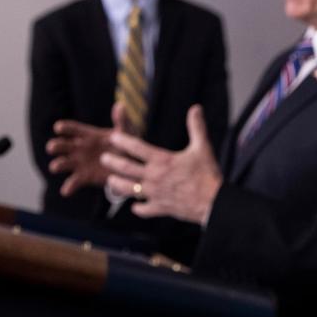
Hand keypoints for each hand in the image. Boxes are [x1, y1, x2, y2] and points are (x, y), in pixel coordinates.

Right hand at [47, 102, 129, 195]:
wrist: (132, 164)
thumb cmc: (126, 144)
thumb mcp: (126, 131)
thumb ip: (122, 120)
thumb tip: (120, 105)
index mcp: (89, 135)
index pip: (73, 129)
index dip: (65, 128)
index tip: (59, 127)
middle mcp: (80, 148)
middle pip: (62, 145)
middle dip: (56, 145)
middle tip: (52, 147)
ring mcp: (80, 163)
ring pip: (63, 163)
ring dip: (58, 164)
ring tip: (55, 166)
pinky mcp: (84, 177)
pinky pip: (74, 182)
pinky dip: (69, 187)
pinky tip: (66, 191)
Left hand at [101, 104, 222, 225]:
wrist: (212, 201)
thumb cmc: (207, 173)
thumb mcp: (202, 147)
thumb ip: (196, 127)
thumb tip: (195, 108)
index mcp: (162, 161)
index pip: (137, 148)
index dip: (124, 141)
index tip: (114, 137)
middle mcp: (154, 177)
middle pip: (126, 169)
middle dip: (112, 162)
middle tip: (103, 158)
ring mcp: (154, 194)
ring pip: (128, 189)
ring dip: (117, 185)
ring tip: (110, 181)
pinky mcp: (159, 208)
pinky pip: (143, 209)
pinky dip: (138, 208)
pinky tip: (135, 206)